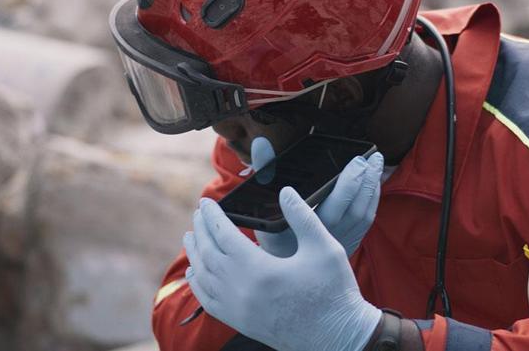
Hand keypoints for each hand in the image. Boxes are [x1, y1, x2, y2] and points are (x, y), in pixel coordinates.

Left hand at [183, 191, 380, 350]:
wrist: (338, 336)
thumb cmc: (333, 291)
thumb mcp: (324, 247)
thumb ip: (302, 217)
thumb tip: (285, 192)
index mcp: (259, 270)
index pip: (224, 235)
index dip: (213, 216)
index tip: (206, 202)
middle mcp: (241, 291)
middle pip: (209, 255)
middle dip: (201, 231)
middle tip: (198, 214)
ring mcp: (238, 310)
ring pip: (204, 278)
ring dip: (194, 255)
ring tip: (191, 238)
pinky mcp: (241, 323)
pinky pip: (208, 302)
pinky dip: (197, 285)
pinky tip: (195, 273)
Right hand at [250, 137, 383, 257]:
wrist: (282, 271)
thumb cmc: (270, 232)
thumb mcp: (260, 204)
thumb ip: (263, 170)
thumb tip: (262, 143)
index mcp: (304, 229)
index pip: (330, 206)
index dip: (346, 185)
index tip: (355, 161)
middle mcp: (325, 238)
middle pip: (352, 210)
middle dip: (362, 181)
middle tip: (368, 157)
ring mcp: (340, 242)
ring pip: (363, 214)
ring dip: (371, 187)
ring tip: (376, 162)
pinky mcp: (349, 242)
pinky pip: (366, 220)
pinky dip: (372, 199)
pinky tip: (373, 181)